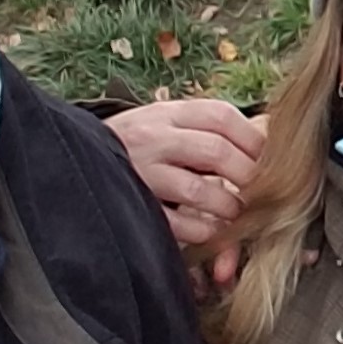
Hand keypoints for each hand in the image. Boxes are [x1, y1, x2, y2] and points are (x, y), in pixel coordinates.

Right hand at [109, 99, 262, 279]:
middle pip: (217, 151)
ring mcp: (140, 172)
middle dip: (248, 175)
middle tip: (262, 191)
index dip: (254, 139)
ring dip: (227, 206)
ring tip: (235, 212)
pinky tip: (208, 230)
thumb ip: (204, 128)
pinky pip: (176, 223)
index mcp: (168, 113)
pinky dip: (201, 230)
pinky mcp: (131, 205)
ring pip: (198, 190)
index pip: (222, 116)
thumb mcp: (164, 121)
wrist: (70, 161)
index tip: (272, 158)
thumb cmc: (134, 143)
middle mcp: (153, 137)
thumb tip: (263, 140)